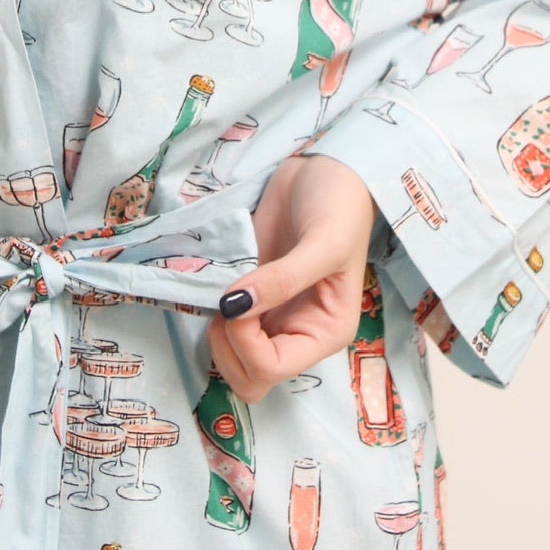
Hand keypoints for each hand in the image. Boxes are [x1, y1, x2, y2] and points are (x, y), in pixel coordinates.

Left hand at [207, 151, 375, 401]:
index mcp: (325, 332)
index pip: (273, 368)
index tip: (240, 299)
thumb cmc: (339, 206)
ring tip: (222, 291)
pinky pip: (223, 326)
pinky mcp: (251, 298)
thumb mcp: (323, 242)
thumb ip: (282, 279)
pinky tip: (214, 285)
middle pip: (250, 379)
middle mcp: (298, 333)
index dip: (246, 343)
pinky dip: (209, 313)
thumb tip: (234, 307)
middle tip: (226, 303)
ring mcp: (272, 318)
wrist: (325, 170)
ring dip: (216, 336)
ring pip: (232, 360)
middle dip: (227, 349)